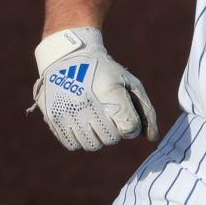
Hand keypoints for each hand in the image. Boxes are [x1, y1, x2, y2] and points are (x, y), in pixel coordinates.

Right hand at [29, 27, 158, 150]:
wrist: (69, 59)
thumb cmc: (106, 74)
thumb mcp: (130, 84)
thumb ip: (146, 110)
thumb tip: (152, 138)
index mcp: (111, 90)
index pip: (129, 127)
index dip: (132, 126)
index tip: (127, 117)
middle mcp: (87, 102)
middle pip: (111, 139)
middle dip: (116, 131)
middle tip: (110, 116)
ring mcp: (68, 111)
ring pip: (93, 145)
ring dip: (98, 137)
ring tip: (96, 120)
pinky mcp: (53, 118)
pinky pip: (73, 145)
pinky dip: (81, 139)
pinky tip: (82, 124)